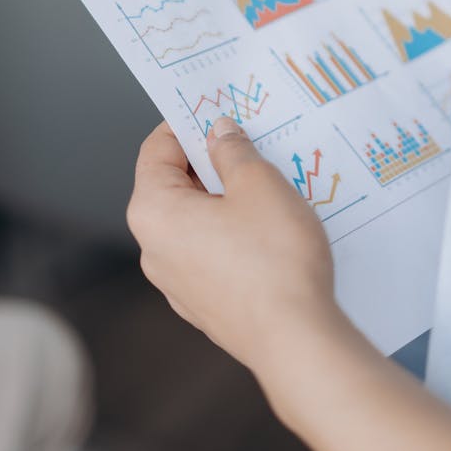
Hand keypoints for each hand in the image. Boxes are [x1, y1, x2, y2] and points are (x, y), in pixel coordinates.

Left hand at [127, 118, 335, 374]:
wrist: (296, 339)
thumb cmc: (274, 259)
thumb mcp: (258, 184)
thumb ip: (232, 151)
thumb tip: (218, 132)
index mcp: (154, 212)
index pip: (156, 150)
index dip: (186, 124)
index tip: (215, 111)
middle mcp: (154, 249)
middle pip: (173, 186)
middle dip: (210, 162)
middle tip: (249, 144)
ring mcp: (176, 283)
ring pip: (194, 221)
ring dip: (224, 199)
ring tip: (267, 186)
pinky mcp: (203, 304)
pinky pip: (210, 253)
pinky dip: (231, 233)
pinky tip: (268, 230)